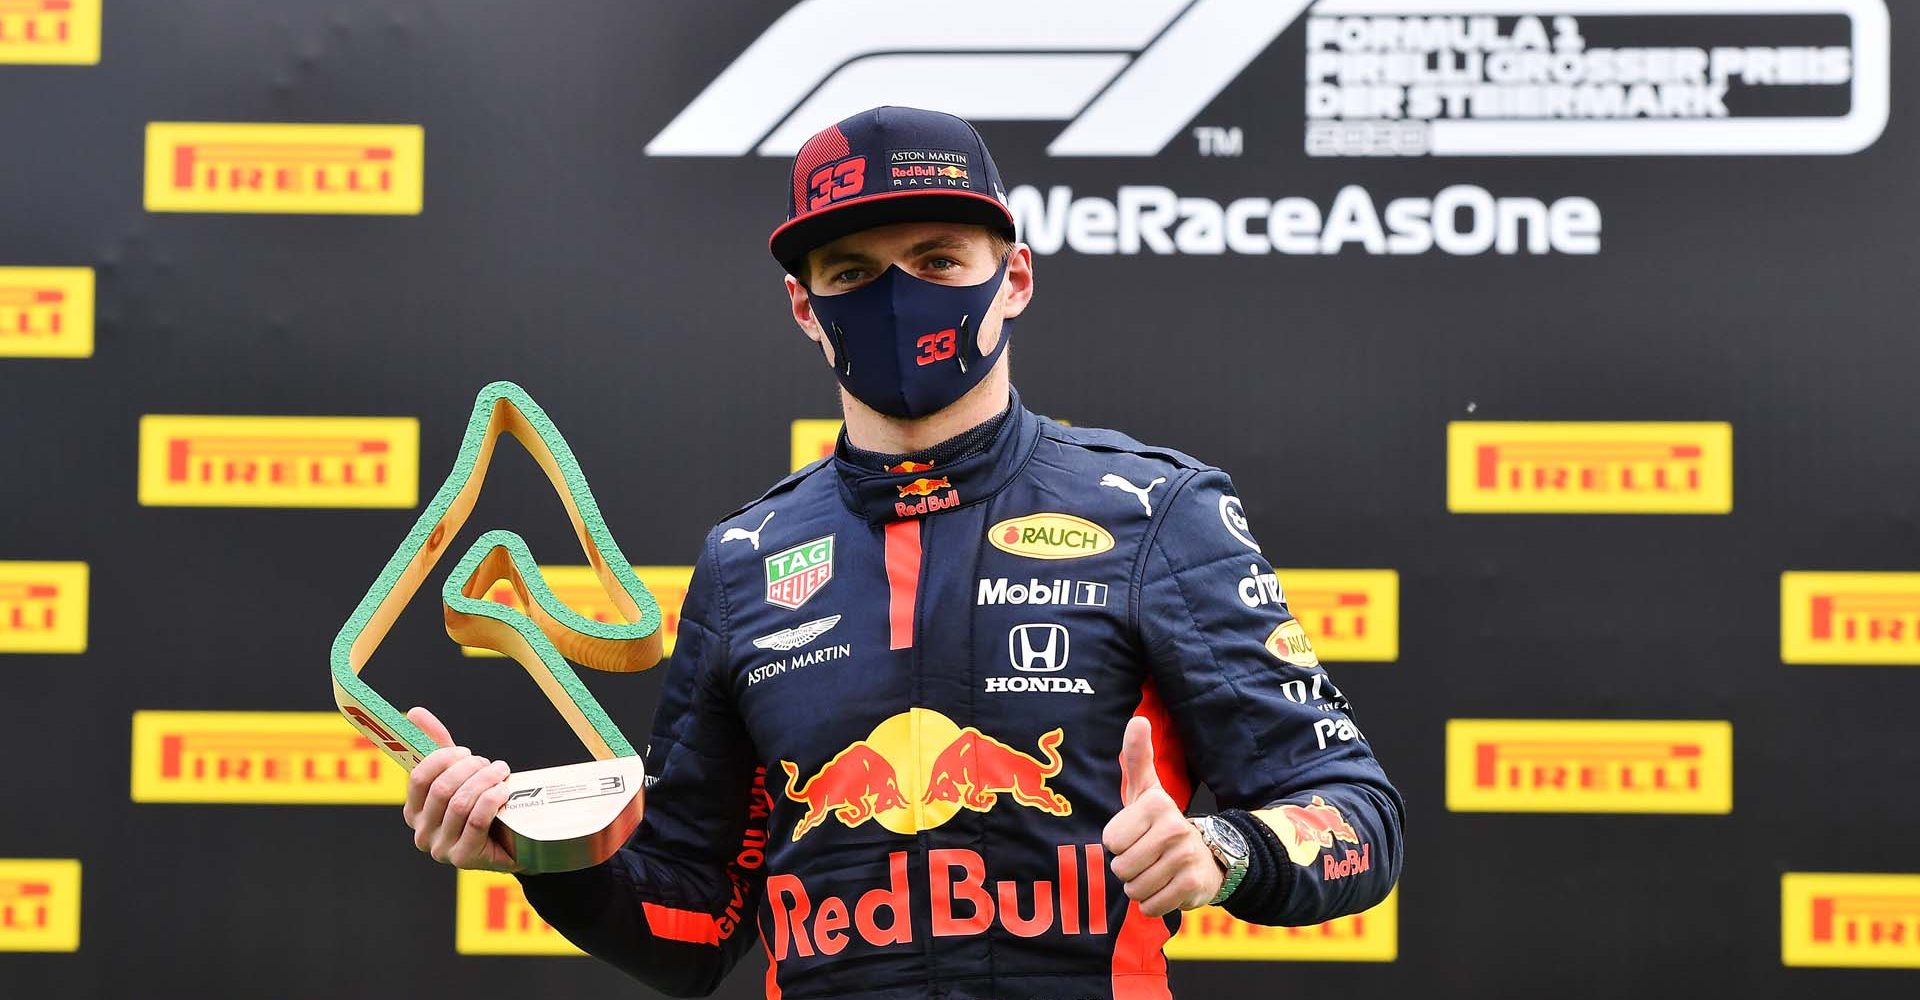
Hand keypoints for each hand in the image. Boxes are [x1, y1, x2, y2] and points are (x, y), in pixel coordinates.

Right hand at [400, 706, 520, 872]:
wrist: (515, 842)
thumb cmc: (482, 805)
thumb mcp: (460, 775)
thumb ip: (437, 745)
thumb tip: (415, 712)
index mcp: (414, 811)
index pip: (419, 777)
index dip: (444, 758)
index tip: (466, 752)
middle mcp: (422, 832)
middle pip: (442, 789)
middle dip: (470, 769)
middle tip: (490, 765)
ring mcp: (441, 849)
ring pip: (460, 803)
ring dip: (485, 781)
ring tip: (502, 773)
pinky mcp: (463, 858)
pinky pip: (476, 820)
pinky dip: (492, 799)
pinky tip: (504, 790)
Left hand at [1102, 717, 1222, 916]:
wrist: (1209, 857)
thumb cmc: (1162, 823)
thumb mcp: (1147, 790)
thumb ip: (1137, 757)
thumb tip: (1138, 719)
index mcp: (1156, 804)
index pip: (1111, 841)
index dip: (1119, 844)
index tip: (1137, 835)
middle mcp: (1174, 827)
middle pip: (1120, 867)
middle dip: (1127, 869)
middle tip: (1147, 857)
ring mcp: (1185, 857)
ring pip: (1134, 888)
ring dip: (1139, 887)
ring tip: (1156, 871)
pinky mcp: (1192, 886)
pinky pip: (1150, 905)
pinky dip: (1153, 903)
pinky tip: (1166, 888)